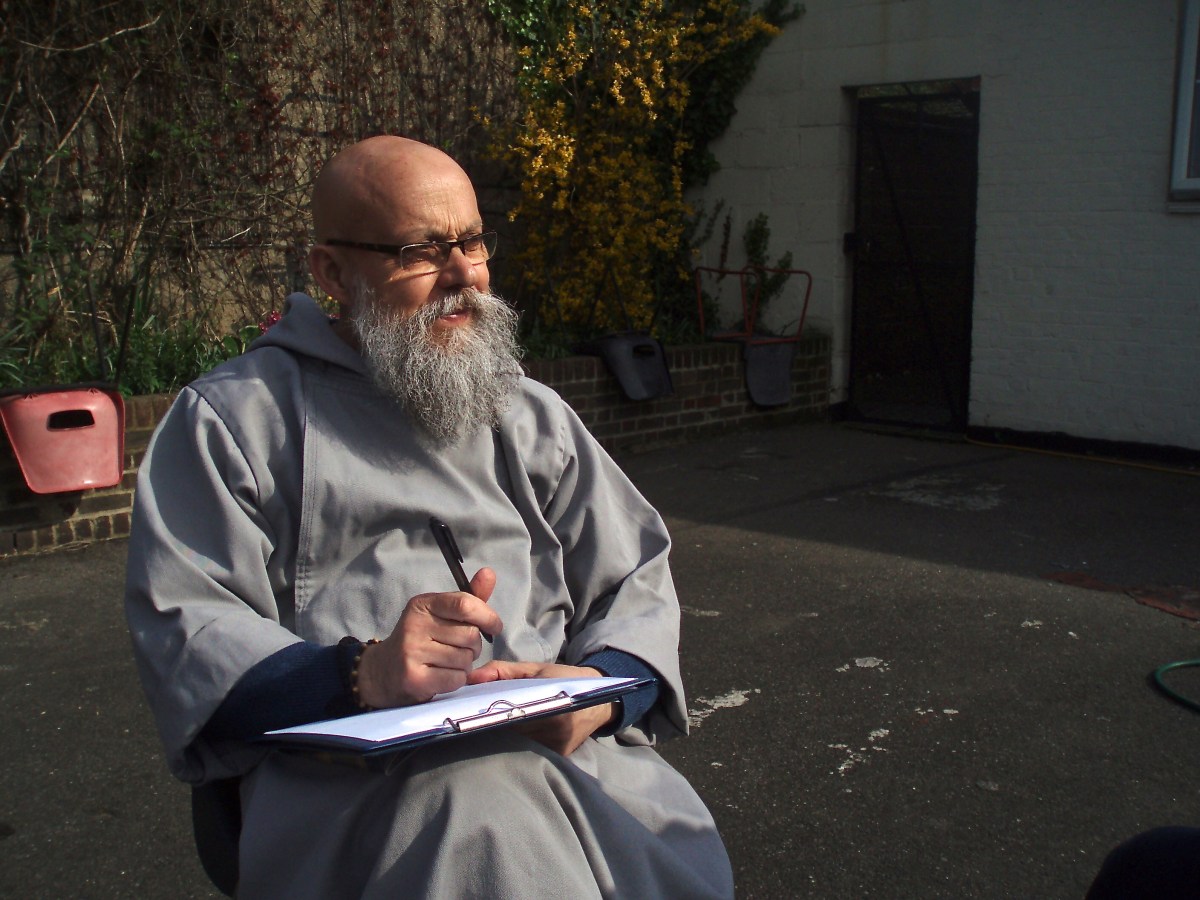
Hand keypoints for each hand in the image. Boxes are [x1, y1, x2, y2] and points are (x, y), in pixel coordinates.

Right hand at [356, 568, 503, 707]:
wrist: (383, 671)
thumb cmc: (421, 639)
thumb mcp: (440, 614)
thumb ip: (468, 599)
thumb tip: (489, 573)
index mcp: (422, 604)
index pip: (465, 604)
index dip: (488, 616)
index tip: (494, 626)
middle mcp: (414, 625)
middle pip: (470, 635)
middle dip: (474, 646)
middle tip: (459, 649)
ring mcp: (412, 652)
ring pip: (465, 659)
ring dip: (464, 664)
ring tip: (447, 662)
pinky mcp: (414, 678)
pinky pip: (456, 679)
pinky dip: (456, 680)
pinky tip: (441, 676)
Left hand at [467, 660, 616, 755]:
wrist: (600, 700)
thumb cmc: (565, 680)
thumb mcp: (536, 669)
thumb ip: (502, 670)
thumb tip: (471, 678)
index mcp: (552, 708)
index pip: (512, 717)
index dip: (491, 716)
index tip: (472, 714)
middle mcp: (555, 733)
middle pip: (511, 734)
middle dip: (492, 726)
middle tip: (471, 720)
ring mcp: (556, 748)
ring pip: (516, 746)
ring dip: (501, 738)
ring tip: (485, 729)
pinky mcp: (556, 758)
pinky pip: (528, 754)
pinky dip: (514, 746)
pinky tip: (504, 738)